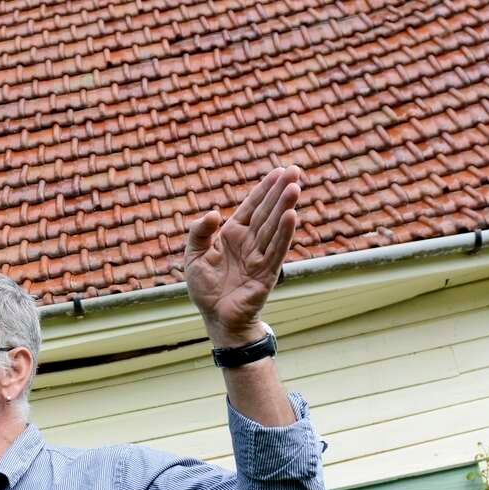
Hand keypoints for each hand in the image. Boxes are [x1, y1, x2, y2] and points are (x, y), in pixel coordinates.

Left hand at [183, 165, 301, 345]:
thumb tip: (213, 213)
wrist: (216, 318)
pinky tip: (292, 216)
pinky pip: (276, 250)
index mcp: (232, 235)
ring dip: (285, 207)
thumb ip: (198, 233)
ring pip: (273, 227)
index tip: (278, 171)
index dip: (264, 189)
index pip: (251, 207)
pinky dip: (284, 234)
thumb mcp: (193, 257)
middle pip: (267, 212)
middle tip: (295, 170)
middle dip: (280, 191)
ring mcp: (260, 257)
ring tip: (295, 187)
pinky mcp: (266, 273)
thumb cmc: (205, 289)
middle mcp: (249, 243)